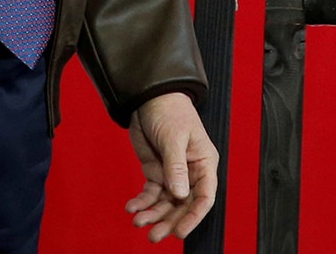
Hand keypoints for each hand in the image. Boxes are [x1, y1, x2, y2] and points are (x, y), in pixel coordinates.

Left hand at [125, 91, 218, 242]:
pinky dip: (141, 201)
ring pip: (165, 203)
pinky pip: (150, 192)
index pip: (204, 197)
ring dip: (153, 214)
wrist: (149, 98)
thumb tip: (180, 195)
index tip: (180, 233)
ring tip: (138, 222)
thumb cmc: (170, 112)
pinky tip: (131, 208)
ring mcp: (172, 175)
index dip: (193, 217)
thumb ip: (176, 167)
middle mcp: (190, 173)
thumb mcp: (174, 138)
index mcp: (203, 164)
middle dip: (168, 221)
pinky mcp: (156, 172)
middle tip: (153, 236)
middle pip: (182, 205)